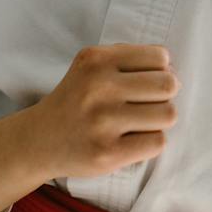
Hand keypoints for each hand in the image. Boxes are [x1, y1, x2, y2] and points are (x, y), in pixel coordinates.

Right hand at [25, 44, 179, 178]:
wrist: (37, 141)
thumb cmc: (76, 101)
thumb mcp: (92, 66)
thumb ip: (130, 59)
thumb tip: (174, 71)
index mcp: (97, 60)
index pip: (160, 58)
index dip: (160, 71)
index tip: (145, 82)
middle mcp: (99, 87)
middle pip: (168, 85)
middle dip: (164, 95)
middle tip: (146, 104)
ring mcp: (103, 122)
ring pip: (168, 114)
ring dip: (159, 120)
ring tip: (139, 122)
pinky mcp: (108, 153)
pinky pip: (158, 142)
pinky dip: (150, 142)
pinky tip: (131, 140)